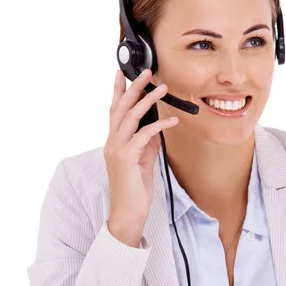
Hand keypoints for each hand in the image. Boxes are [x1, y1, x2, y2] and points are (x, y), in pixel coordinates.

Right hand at [104, 68, 178, 228]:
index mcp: (115, 142)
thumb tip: (156, 128)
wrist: (128, 213)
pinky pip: (144, 135)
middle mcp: (113, 143)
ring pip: (131, 117)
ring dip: (148, 100)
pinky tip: (172, 120)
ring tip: (162, 89)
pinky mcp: (127, 158)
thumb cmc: (135, 190)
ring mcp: (118, 149)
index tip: (121, 74)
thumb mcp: (143, 162)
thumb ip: (147, 145)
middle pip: (121, 108)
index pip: (115, 111)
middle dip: (133, 88)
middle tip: (146, 72)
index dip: (118, 92)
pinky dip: (159, 125)